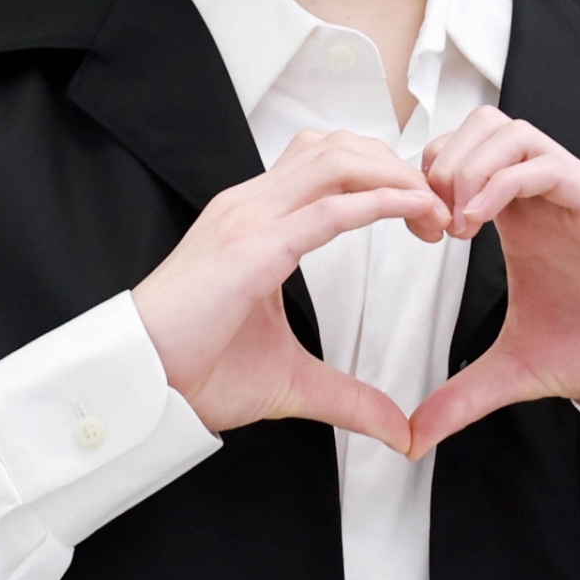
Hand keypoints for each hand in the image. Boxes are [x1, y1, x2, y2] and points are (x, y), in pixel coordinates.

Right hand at [131, 129, 449, 452]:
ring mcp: (249, 218)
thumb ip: (349, 398)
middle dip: (399, 168)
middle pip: (341, 148)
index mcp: (255, 219)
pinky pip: (328, 209)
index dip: (383, 176)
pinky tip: (414, 212)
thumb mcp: (290, 380)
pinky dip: (380, 201)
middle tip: (441, 212)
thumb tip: (399, 431)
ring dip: (396, 177)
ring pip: (338, 160)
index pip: (328, 164)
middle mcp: (252, 205)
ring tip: (435, 211)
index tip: (425, 214)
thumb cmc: (194, 372)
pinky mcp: (253, 247)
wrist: (139, 383)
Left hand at [407, 108, 579, 459]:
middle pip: (475, 125)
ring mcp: (566, 189)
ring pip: (504, 129)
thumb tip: (415, 436)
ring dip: (467, 167)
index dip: (425, 182)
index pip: (458, 154)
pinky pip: (539, 162)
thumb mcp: (516, 369)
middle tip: (431, 222)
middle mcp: (537, 192)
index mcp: (516, 216)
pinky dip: (499, 183)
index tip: (418, 234)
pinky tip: (478, 226)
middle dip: (439, 164)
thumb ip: (463, 394)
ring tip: (455, 225)